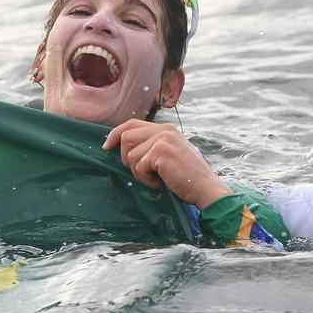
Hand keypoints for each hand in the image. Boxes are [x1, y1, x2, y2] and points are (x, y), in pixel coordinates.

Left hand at [103, 119, 231, 209]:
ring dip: (139, 173)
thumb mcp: (169, 154)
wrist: (205, 188)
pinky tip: (161, 182)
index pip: (132, 124)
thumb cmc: (187, 176)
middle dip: (126, 158)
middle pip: (126, 137)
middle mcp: (164, 131)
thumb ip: (151, 146)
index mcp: (166, 129)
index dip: (115, 134)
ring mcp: (162, 140)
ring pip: (130, 155)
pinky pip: (139, 167)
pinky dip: (146, 180)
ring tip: (157, 178)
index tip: (106, 147)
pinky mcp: (161, 153)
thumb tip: (121, 145)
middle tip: (143, 172)